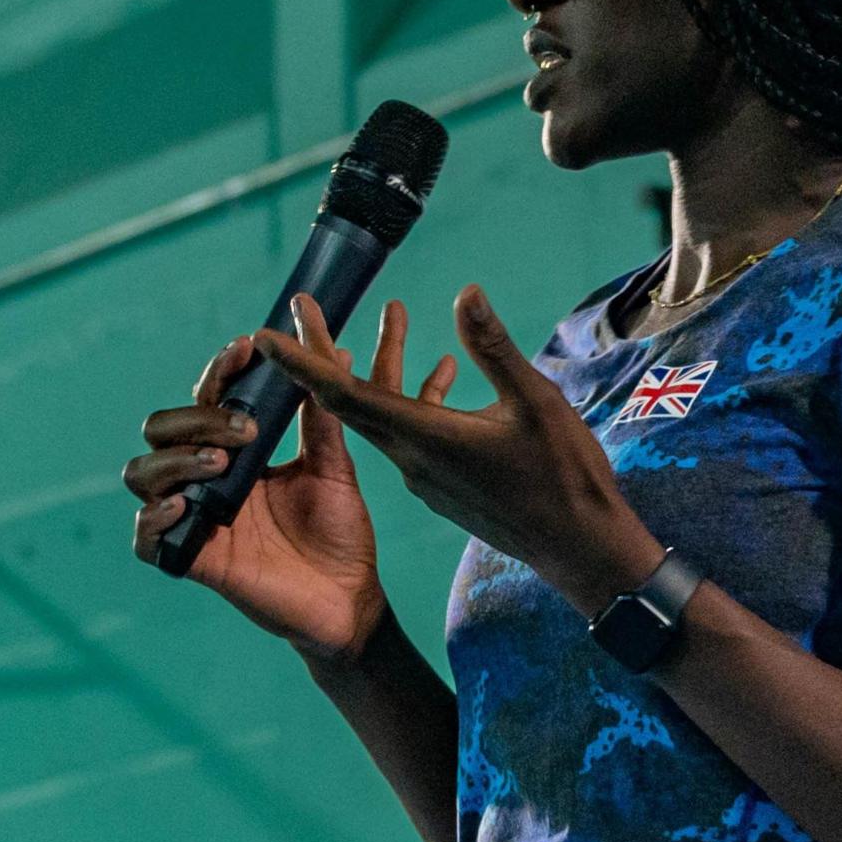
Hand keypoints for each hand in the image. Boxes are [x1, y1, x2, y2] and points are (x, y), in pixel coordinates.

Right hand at [125, 327, 386, 658]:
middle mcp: (207, 480)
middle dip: (196, 419)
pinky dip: (154, 519)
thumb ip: (322, 417)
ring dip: (175, 461)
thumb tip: (338, 351)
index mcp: (236, 452)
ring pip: (143, 474)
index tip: (245, 350)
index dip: (217, 372)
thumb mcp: (333, 467)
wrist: (350, 597)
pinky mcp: (194, 559)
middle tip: (246, 429)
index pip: (206, 400)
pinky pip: (145, 539)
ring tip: (221, 465)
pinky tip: (183, 507)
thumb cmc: (342, 533)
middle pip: (161, 429)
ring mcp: (195, 517)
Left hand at [254, 285, 662, 614]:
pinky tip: (443, 373)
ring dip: (382, 368)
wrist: (579, 548)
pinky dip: (414, 398)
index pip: (342, 398)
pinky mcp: (443, 485)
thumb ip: (494, 349)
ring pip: (385, 415)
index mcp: (423, 440)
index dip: (300, 365)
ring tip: (393, 316)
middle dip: (325, 351)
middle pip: (350, 400)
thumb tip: (464, 294)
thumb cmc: (563, 477)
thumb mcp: (535, 402)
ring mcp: (426, 476)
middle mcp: (411, 460)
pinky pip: (412, 432)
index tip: (262, 336)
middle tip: (305, 307)